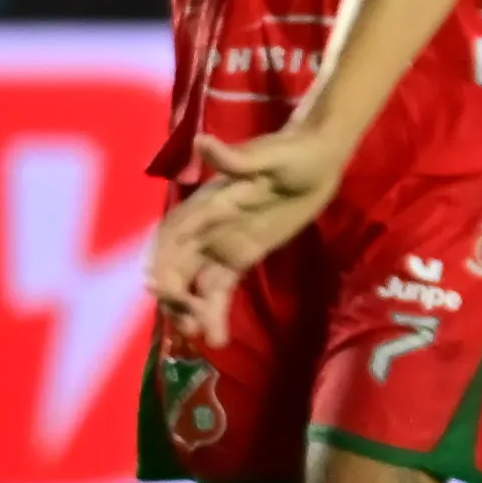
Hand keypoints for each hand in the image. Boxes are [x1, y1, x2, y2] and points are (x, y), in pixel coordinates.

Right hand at [145, 126, 354, 345]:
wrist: (320, 159)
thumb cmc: (294, 152)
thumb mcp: (270, 155)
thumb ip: (237, 158)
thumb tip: (203, 143)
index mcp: (205, 202)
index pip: (171, 236)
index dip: (162, 262)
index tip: (162, 288)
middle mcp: (205, 226)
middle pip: (176, 266)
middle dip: (175, 295)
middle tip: (189, 321)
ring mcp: (220, 245)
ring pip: (194, 283)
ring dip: (192, 310)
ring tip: (203, 336)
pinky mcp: (239, 258)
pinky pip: (219, 289)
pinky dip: (214, 312)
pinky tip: (217, 338)